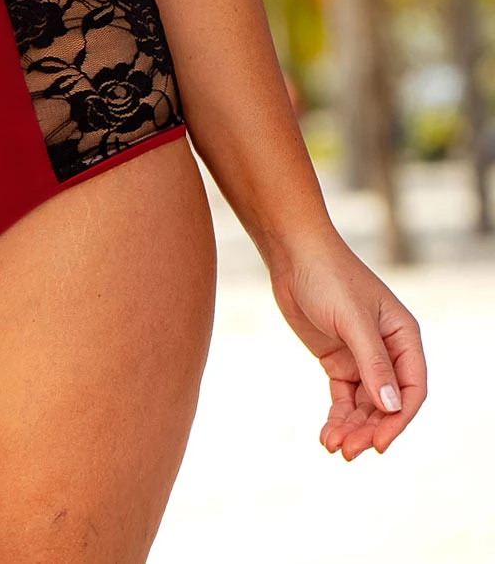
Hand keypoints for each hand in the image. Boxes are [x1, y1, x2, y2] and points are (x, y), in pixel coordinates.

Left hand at [267, 230, 426, 458]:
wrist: (292, 253)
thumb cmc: (329, 276)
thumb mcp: (352, 319)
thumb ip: (373, 363)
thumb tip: (392, 407)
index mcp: (403, 336)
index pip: (412, 389)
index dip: (398, 420)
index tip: (379, 444)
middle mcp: (387, 350)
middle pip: (386, 404)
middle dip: (370, 430)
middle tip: (348, 452)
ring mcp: (361, 356)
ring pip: (364, 405)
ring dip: (352, 428)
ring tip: (333, 447)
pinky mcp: (337, 359)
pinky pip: (343, 397)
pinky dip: (337, 417)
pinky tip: (326, 434)